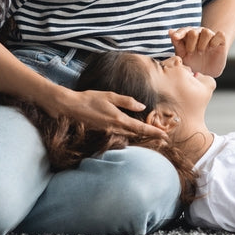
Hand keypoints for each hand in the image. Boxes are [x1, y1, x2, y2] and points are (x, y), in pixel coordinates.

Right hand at [46, 89, 166, 139]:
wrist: (69, 108)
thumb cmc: (89, 99)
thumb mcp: (110, 96)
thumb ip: (127, 101)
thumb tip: (142, 105)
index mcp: (118, 119)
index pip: (140, 128)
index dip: (154, 132)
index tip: (165, 135)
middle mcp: (114, 129)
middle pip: (137, 136)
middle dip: (151, 136)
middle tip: (164, 138)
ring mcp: (108, 134)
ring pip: (129, 138)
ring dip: (141, 138)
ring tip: (153, 138)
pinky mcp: (102, 135)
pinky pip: (120, 138)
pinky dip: (129, 138)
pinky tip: (133, 136)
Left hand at [169, 26, 228, 76]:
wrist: (207, 71)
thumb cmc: (193, 62)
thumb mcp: (183, 56)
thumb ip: (177, 44)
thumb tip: (170, 31)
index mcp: (188, 36)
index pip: (183, 30)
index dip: (179, 33)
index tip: (175, 37)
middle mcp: (199, 33)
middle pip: (193, 32)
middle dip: (190, 43)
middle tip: (190, 53)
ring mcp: (210, 36)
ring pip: (206, 32)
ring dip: (202, 44)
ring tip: (201, 52)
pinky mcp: (220, 39)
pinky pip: (219, 34)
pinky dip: (215, 41)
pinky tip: (212, 48)